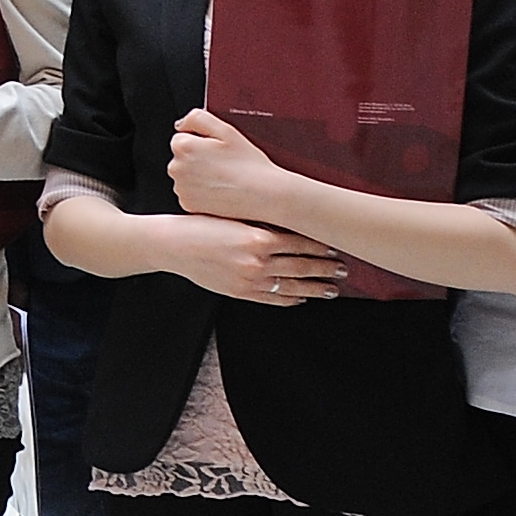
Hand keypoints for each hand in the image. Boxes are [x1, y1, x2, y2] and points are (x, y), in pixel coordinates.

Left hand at [167, 109, 308, 231]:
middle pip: (182, 157)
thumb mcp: (226, 130)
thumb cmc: (247, 164)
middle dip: (198, 158)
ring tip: (222, 177)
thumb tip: (181, 124)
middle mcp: (176, 168)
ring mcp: (180, 188)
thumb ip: (198, 118)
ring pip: (186, 175)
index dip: (201, 141)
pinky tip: (219, 189)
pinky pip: (190, 192)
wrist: (262, 195)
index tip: (217, 149)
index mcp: (183, 147)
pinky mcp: (187, 204)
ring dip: (198, 175)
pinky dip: (200, 191)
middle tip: (222, 163)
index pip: (182, 137)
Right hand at [170, 217, 343, 306]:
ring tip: (332, 288)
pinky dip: (290, 298)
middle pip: (302, 265)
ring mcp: (250, 280)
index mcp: (258, 237)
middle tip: (343, 268)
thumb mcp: (233, 217)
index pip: (300, 242)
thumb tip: (291, 229)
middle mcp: (258, 261)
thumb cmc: (200, 225)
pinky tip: (301, 297)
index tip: (334, 245)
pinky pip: (272, 298)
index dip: (320, 245)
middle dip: (325, 268)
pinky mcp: (240, 292)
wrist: (172, 245)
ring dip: (315, 287)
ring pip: (292, 286)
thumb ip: (262, 225)